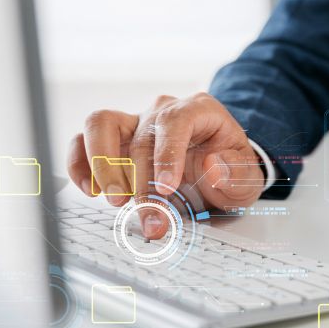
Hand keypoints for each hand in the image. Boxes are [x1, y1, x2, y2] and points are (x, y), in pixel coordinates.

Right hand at [66, 93, 265, 237]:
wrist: (218, 169)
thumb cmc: (230, 169)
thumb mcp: (248, 177)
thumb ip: (238, 174)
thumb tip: (214, 166)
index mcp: (199, 110)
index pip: (176, 121)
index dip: (168, 154)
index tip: (167, 187)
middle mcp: (162, 111)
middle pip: (141, 137)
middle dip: (142, 184)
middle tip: (149, 217)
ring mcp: (134, 122)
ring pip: (101, 125)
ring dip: (103, 165)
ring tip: (116, 201)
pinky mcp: (112, 139)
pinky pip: (84, 140)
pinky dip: (81, 165)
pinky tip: (91, 191)